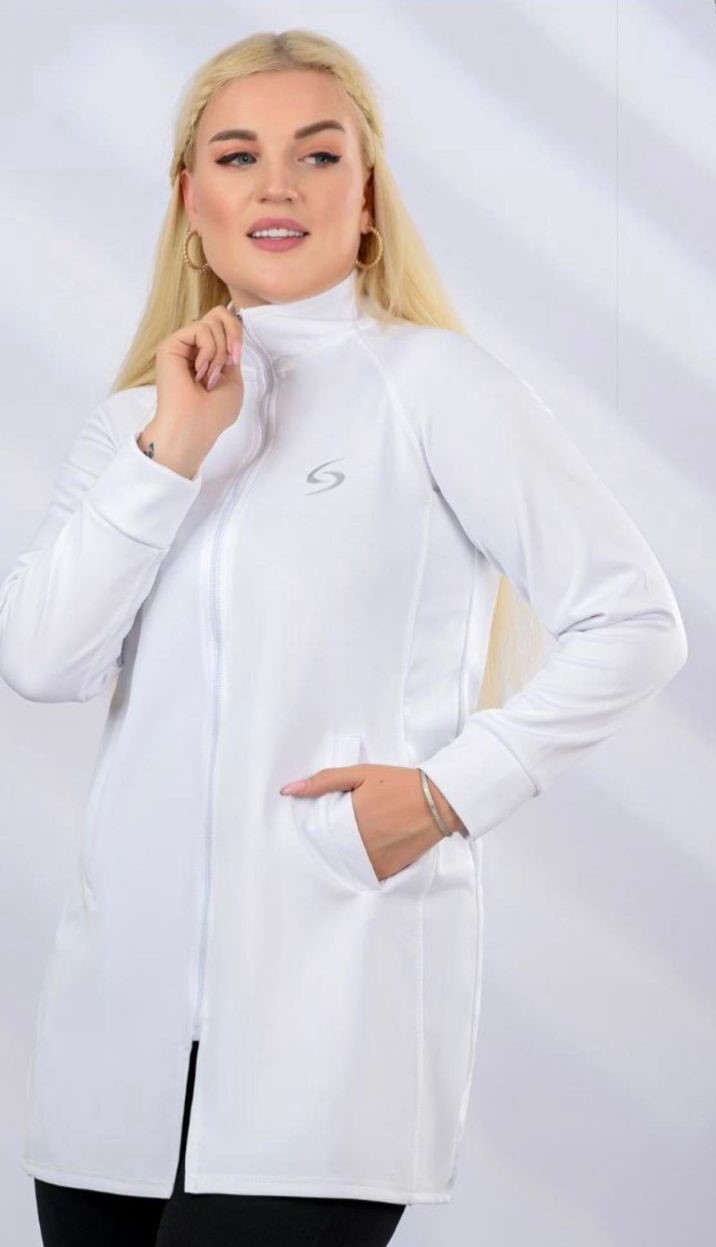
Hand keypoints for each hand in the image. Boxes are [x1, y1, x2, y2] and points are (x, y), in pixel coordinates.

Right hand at [144, 305, 246, 475]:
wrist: (195, 426)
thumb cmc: (215, 412)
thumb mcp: (234, 379)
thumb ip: (231, 352)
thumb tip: (232, 326)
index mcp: (207, 355)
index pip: (224, 322)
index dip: (236, 332)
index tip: (236, 357)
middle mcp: (193, 347)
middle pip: (219, 313)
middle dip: (232, 335)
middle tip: (228, 362)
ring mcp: (181, 345)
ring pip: (212, 321)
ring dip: (220, 351)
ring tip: (209, 376)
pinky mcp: (170, 344)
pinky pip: (201, 329)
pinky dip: (209, 351)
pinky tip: (200, 371)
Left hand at [279, 763, 465, 880]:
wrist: (439, 800)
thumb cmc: (399, 783)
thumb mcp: (360, 774)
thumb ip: (323, 781)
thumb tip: (287, 790)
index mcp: (348, 821)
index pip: (318, 831)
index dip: (321, 824)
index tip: (331, 816)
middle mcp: (359, 846)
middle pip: (331, 848)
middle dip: (334, 838)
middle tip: (354, 822)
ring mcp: (374, 862)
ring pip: (346, 862)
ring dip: (348, 852)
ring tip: (366, 832)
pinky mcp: (388, 871)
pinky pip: (365, 871)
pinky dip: (364, 861)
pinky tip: (374, 844)